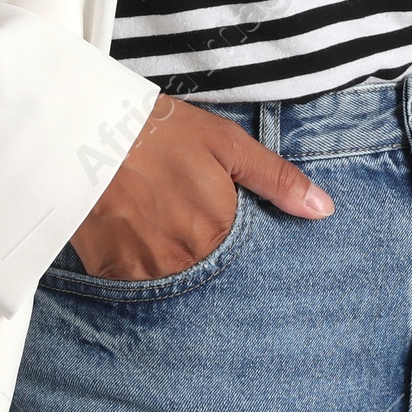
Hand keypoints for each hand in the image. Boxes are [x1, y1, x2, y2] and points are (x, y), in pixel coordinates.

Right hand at [70, 94, 333, 279]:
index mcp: (219, 228)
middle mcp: (186, 259)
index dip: (230, 235)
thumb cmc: (160, 130)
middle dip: (200, 247)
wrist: (87, 127)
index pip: (242, 256)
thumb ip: (276, 178)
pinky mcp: (112, 274)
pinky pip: (136, 285)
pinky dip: (139, 263)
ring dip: (171, 257)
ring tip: (156, 219)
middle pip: (206, 269)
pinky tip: (134, 230)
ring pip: (173, 280)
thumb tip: (324, 210)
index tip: (214, 215)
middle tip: (180, 212)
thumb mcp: (225, 142)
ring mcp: (147, 271)